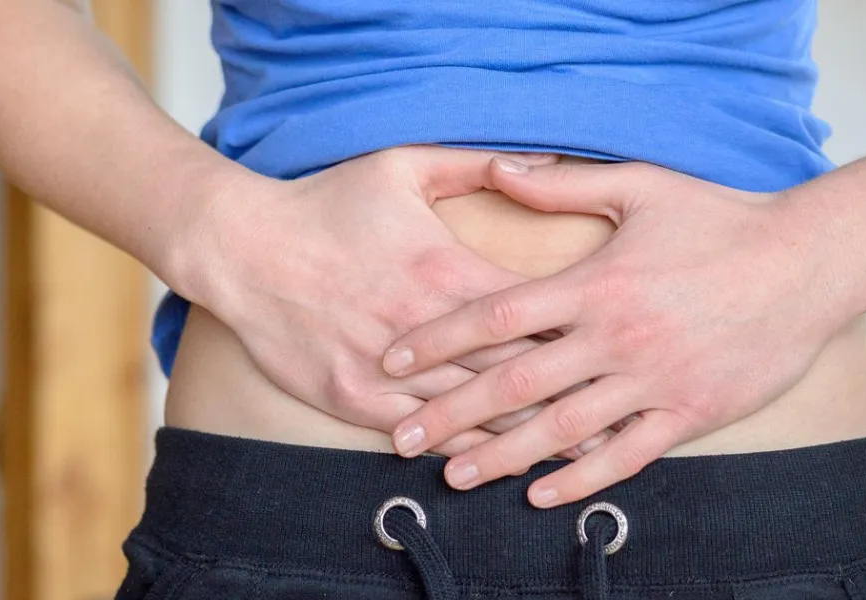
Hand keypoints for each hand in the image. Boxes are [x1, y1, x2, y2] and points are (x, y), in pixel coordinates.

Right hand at [174, 146, 606, 456]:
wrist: (243, 247)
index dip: (581, 339)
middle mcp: (424, 326)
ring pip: (470, 412)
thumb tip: (542, 155)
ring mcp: (386, 368)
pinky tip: (496, 466)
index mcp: (445, 269)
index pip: (531, 315)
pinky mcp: (352, 397)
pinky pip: (418, 431)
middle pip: (512, 373)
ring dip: (525, 437)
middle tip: (619, 421)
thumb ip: (474, 164)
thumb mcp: (400, 166)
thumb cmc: (326, 202)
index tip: (622, 353)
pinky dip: (460, 448)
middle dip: (569, 398)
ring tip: (579, 456)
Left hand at [383, 157, 843, 504]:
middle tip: (403, 438)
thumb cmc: (722, 219)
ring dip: (503, 457)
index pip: (498, 315)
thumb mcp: (641, 186)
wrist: (809, 262)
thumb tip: (496, 168)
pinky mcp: (690, 413)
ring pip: (563, 430)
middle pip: (516, 384)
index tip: (394, 356)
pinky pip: (626, 456)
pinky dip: (581, 479)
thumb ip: (562, 184)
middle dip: (453, 413)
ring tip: (455, 476)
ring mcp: (654, 381)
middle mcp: (617, 338)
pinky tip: (540, 494)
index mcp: (597, 282)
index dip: (440, 338)